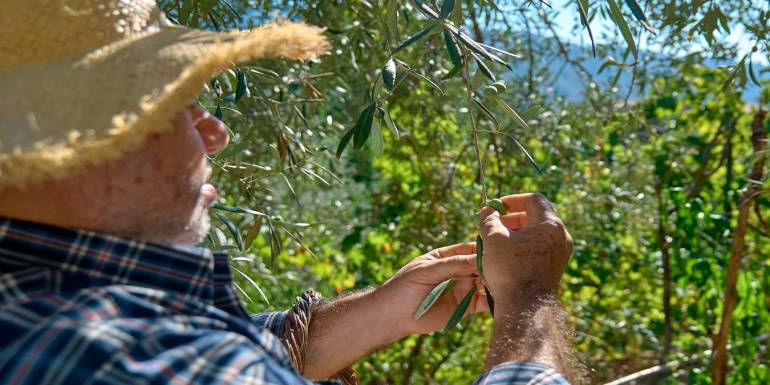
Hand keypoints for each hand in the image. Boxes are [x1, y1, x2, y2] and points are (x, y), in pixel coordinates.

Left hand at [302, 243, 487, 378]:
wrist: (392, 316)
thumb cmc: (403, 287)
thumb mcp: (426, 270)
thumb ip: (451, 265)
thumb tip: (477, 259)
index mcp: (444, 257)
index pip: (468, 249)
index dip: (482, 250)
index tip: (496, 250)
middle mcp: (456, 272)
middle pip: (479, 266)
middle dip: (491, 267)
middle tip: (503, 270)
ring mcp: (460, 289)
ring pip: (483, 284)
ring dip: (494, 283)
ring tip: (503, 284)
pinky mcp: (463, 308)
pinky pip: (481, 302)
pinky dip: (492, 301)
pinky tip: (500, 299)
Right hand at [479, 193, 572, 303]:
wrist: (524, 308)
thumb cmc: (509, 270)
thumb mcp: (493, 239)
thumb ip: (489, 219)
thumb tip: (487, 211)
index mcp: (551, 225)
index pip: (534, 200)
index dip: (512, 199)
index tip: (496, 207)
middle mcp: (561, 237)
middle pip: (536, 217)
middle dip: (512, 218)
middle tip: (493, 225)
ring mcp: (560, 254)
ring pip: (537, 234)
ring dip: (516, 234)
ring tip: (496, 242)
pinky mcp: (555, 268)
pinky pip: (539, 249)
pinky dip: (523, 247)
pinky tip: (505, 257)